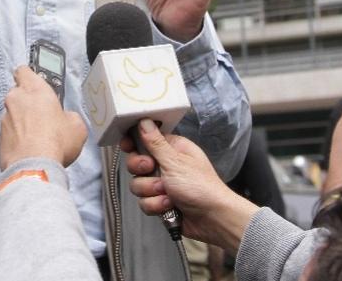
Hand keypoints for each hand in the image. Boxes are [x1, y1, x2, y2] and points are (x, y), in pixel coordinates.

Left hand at [0, 66, 87, 169]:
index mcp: (34, 89)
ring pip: (13, 115)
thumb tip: (65, 120)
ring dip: (22, 123)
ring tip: (38, 138)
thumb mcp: (76, 125)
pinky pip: (9, 134)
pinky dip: (17, 139)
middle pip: (18, 94)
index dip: (29, 76)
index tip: (36, 83)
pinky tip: (30, 150)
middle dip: (28, 103)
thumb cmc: (55, 141)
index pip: (24, 71)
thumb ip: (68, 116)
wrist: (34, 167)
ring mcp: (4, 119)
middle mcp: (15, 100)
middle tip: (43, 116)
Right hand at [122, 119, 256, 250]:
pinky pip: (144, 202)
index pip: (145, 140)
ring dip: (151, 191)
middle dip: (142, 171)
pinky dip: (156, 206)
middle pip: (136, 163)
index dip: (134, 143)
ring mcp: (163, 185)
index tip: (128, 146)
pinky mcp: (161, 202)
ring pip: (138, 185)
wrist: (213, 220)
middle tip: (153, 170)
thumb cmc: (202, 187)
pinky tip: (169, 206)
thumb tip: (144, 121)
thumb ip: (155, 143)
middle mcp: (166, 165)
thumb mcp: (175, 161)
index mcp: (172, 149)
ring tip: (168, 194)